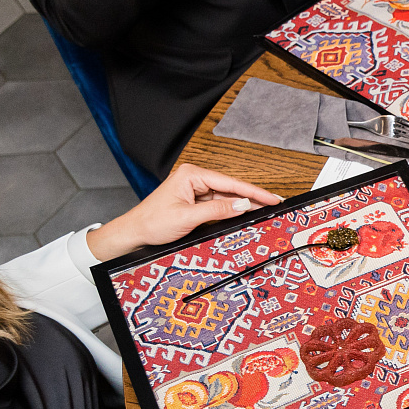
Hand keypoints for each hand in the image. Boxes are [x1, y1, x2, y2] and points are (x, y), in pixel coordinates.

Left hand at [85, 163, 281, 262]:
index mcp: (191, 175)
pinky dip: (232, 209)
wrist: (134, 233)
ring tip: (265, 210)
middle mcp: (194, 178)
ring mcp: (195, 189)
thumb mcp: (187, 217)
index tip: (272, 198)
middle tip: (274, 204)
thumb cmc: (152, 223)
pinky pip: (219, 204)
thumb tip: (242, 205)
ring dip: (244, 204)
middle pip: (231, 188)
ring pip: (227, 196)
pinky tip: (245, 213)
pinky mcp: (195, 200)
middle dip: (253, 197)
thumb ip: (217, 210)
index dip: (254, 192)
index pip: (230, 183)